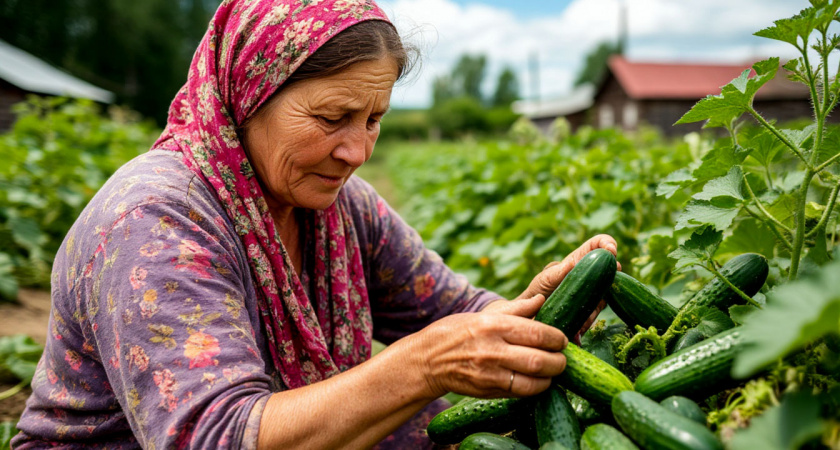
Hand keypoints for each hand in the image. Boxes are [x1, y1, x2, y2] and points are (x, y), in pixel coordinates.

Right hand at [411, 294, 567, 399]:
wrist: (426, 361)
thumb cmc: (454, 333)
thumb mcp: (482, 314)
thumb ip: (515, 310)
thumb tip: (541, 299)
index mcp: (494, 326)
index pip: (538, 333)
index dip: (557, 339)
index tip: (561, 340)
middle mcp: (493, 350)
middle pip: (540, 361)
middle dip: (559, 361)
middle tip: (562, 358)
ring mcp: (490, 373)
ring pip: (533, 382)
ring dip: (549, 379)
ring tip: (551, 372)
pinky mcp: (487, 391)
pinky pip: (520, 393)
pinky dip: (533, 389)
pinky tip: (535, 381)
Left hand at [516, 234, 619, 342]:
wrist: (528, 317)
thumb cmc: (535, 293)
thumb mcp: (545, 280)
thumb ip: (559, 272)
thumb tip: (573, 263)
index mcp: (576, 262)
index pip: (596, 245)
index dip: (607, 243)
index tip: (611, 251)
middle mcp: (586, 275)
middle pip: (608, 272)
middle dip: (607, 282)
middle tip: (598, 294)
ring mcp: (589, 293)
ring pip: (604, 296)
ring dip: (593, 309)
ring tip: (578, 320)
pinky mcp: (588, 311)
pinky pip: (594, 315)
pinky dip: (586, 323)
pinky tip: (576, 332)